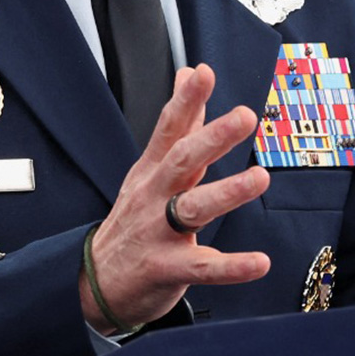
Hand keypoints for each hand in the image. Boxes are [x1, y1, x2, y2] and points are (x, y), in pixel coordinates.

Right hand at [80, 64, 270, 331]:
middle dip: (212, 138)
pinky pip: (204, 268)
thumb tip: (189, 73)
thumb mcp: (149, 168)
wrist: (94, 283)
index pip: (169, 128)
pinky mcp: (168, 269)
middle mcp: (155, 196)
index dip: (186, 100)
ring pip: (194, 208)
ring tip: (260, 178)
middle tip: (244, 116)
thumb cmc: (134, 217)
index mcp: (153, 169)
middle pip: (182, 162)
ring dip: (228, 192)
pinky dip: (232, 267)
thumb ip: (178, 122)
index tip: (203, 73)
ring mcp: (159, 233)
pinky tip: (260, 263)